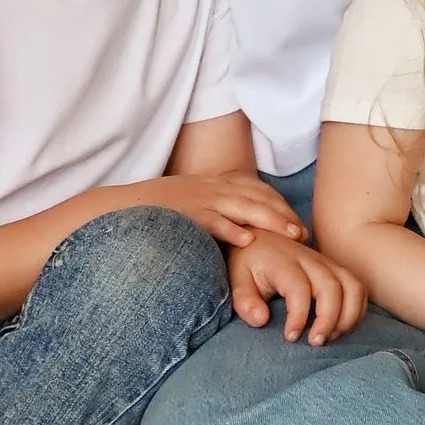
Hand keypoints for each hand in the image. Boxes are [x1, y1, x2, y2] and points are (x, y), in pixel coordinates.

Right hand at [150, 165, 306, 248]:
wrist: (121, 206)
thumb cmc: (157, 212)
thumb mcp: (191, 203)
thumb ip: (215, 210)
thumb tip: (239, 229)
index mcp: (214, 185)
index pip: (256, 189)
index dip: (279, 205)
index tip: (298, 222)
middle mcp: (211, 188)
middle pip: (256, 197)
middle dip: (283, 214)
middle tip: (304, 232)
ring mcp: (198, 200)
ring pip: (242, 207)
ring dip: (269, 220)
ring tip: (291, 234)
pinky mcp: (184, 215)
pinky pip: (211, 221)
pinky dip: (230, 229)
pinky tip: (248, 240)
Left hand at [228, 239, 364, 342]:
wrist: (261, 237)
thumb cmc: (249, 262)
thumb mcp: (237, 278)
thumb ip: (245, 300)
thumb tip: (261, 320)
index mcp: (284, 262)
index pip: (299, 288)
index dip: (298, 316)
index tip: (290, 337)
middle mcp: (310, 260)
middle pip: (332, 287)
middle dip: (328, 319)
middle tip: (315, 342)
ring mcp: (327, 264)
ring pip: (352, 287)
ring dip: (347, 316)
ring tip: (330, 337)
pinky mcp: (336, 270)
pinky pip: (358, 289)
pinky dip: (356, 310)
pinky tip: (340, 327)